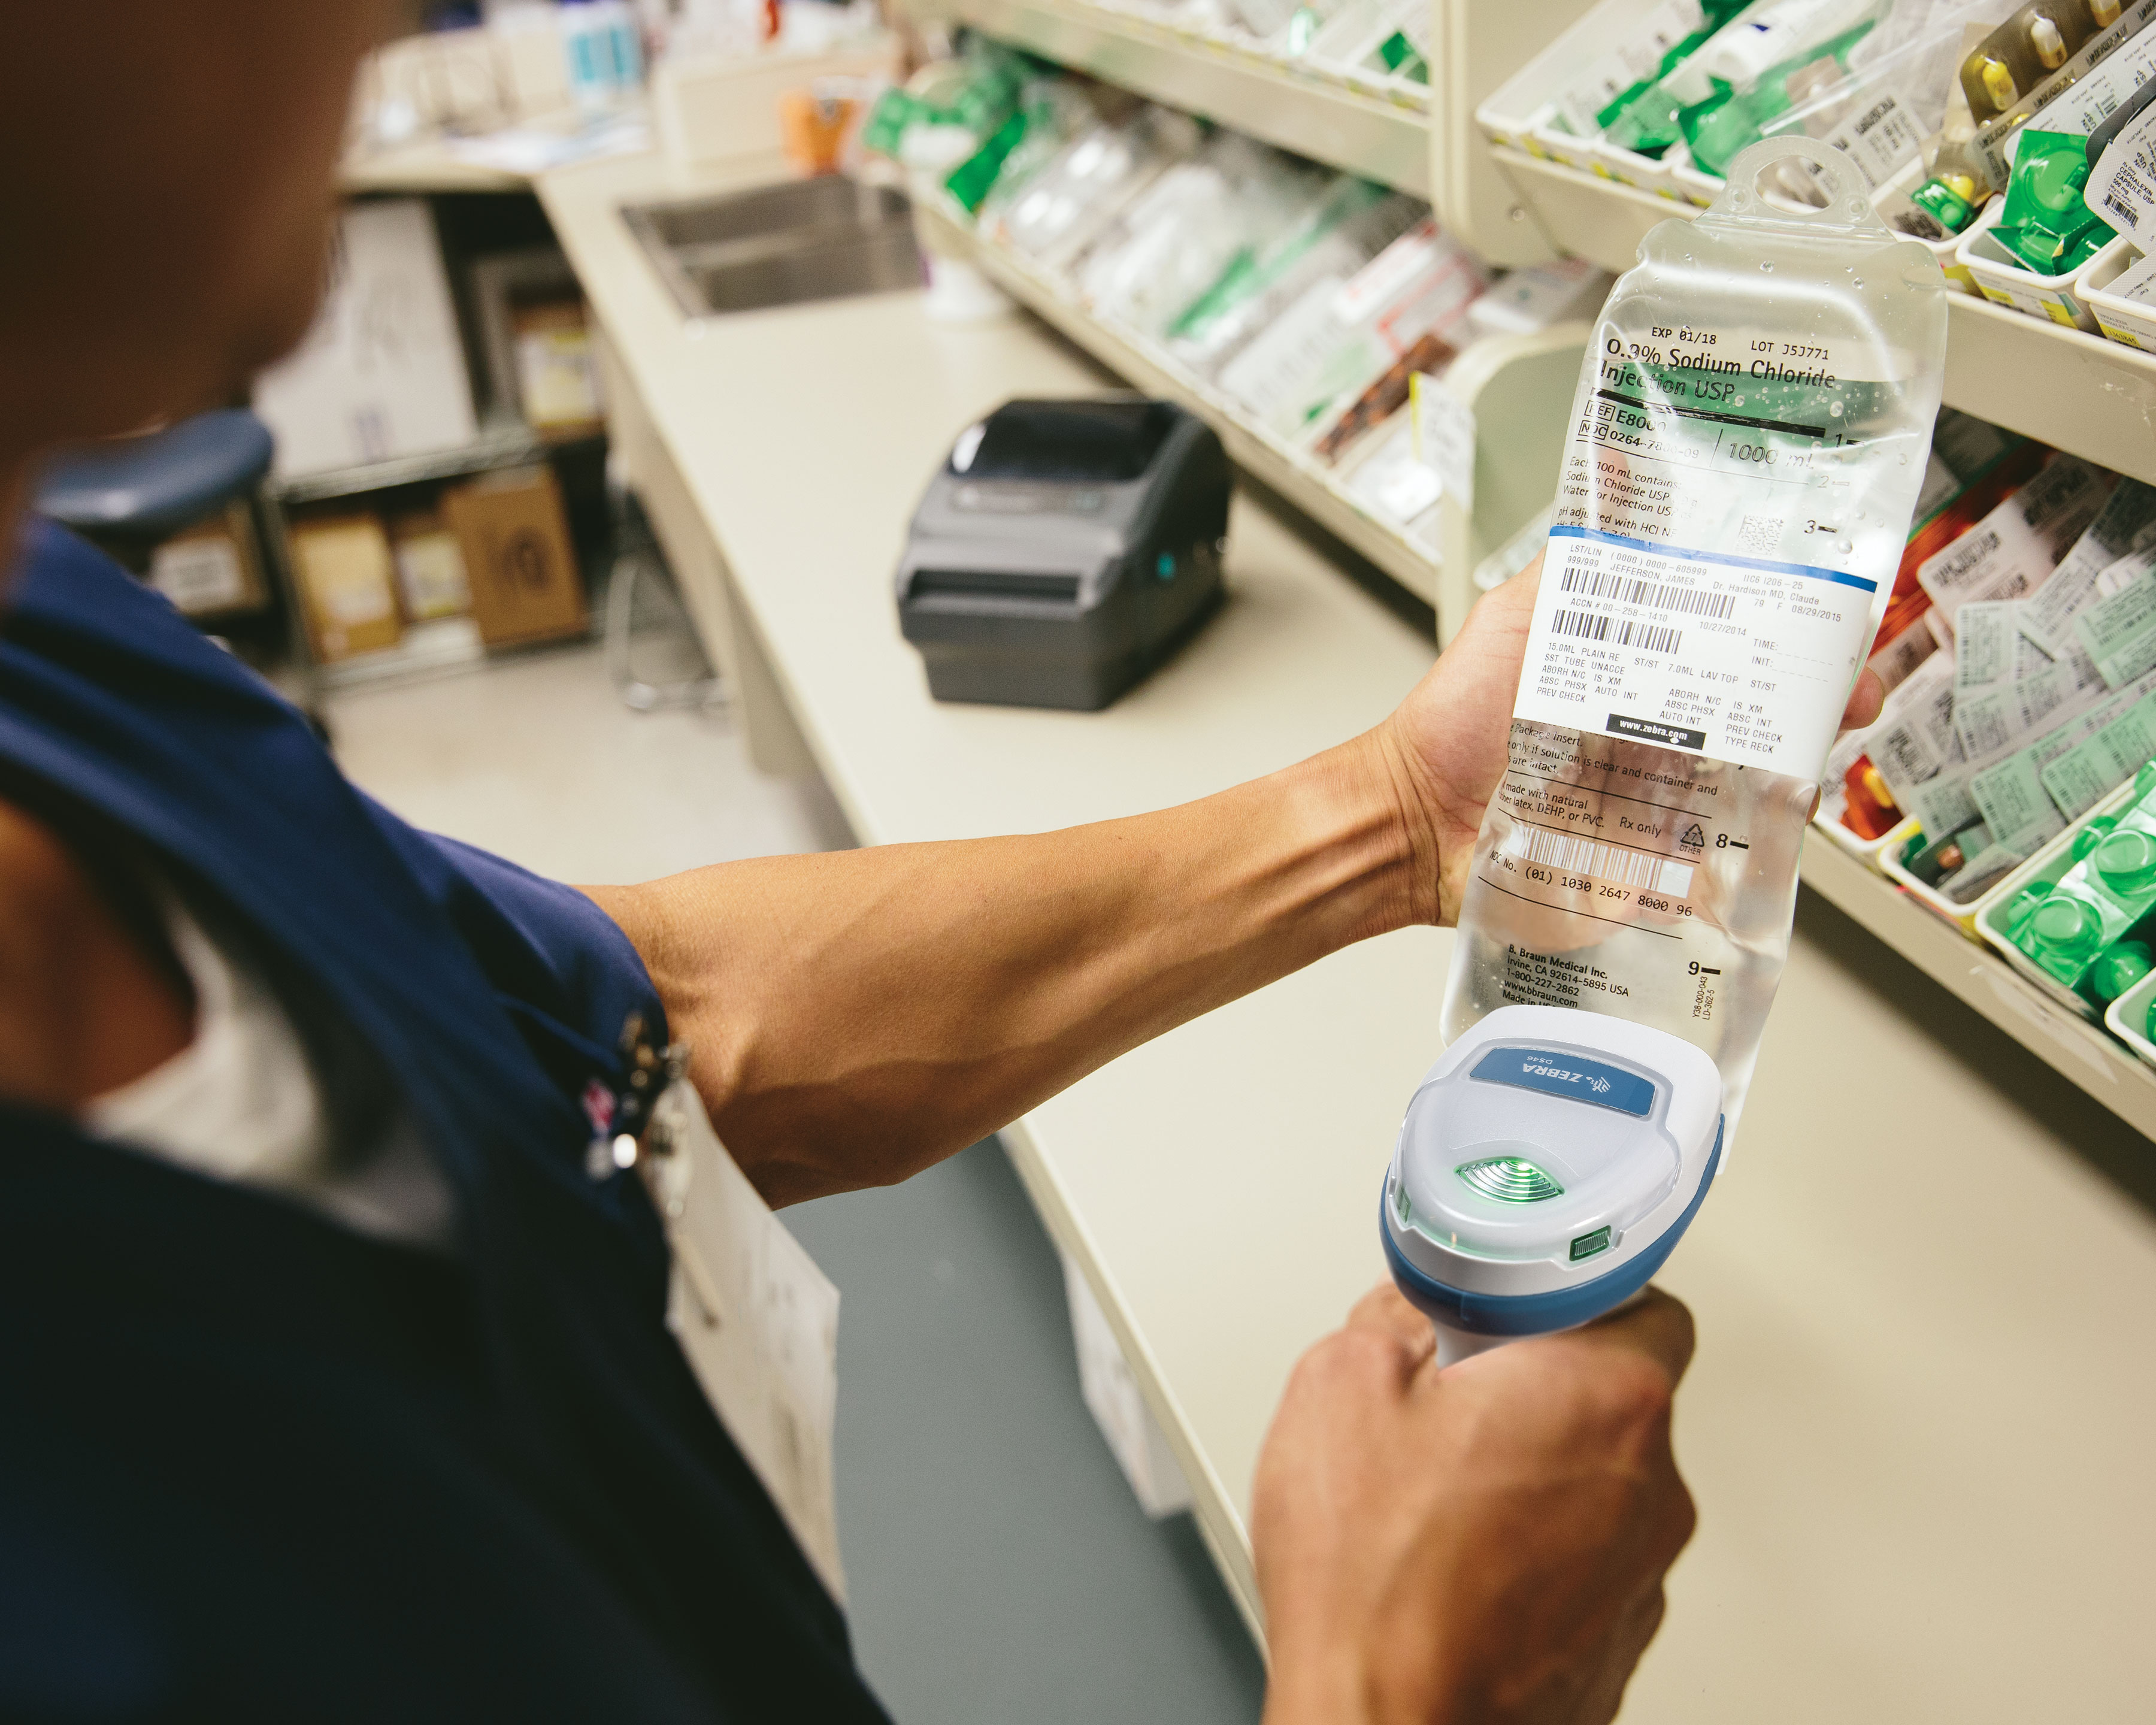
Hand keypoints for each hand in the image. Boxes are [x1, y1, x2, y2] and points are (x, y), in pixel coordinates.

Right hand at [1253, 1283, 1697, 1724]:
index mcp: (1605, 1398)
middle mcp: (1650, 1487)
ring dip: (1535, 1476)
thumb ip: (1392, 1316)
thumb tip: (1411, 1306)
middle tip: (1452, 1396)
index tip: (1514, 1300)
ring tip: (1435, 1497)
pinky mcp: (1616, 1647)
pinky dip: (1531, 1555)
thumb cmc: (1373, 1581)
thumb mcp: (1343, 1384)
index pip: (1644, 1302)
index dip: (1571, 1296)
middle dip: (1541, 1387)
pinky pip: (1584, 1566)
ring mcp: (1640, 1577)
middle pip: (1615, 1397)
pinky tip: (1452, 1566)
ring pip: (1598, 1487)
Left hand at [1373, 559, 1887, 923]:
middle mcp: (1661, 732)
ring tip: (1831, 740)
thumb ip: (1579, 558)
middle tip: (1854, 683)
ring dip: (1806, 761)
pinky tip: (1785, 810)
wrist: (1415, 820)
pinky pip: (1722, 852)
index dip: (1792, 623)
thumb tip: (1618, 466)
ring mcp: (1663, 799)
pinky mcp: (1652, 860)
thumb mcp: (1518, 613)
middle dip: (1824, 693)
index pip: (1734, 636)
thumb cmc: (1455, 721)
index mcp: (1641, 669)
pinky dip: (1763, 836)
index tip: (1836, 607)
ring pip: (1760, 778)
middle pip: (1767, 709)